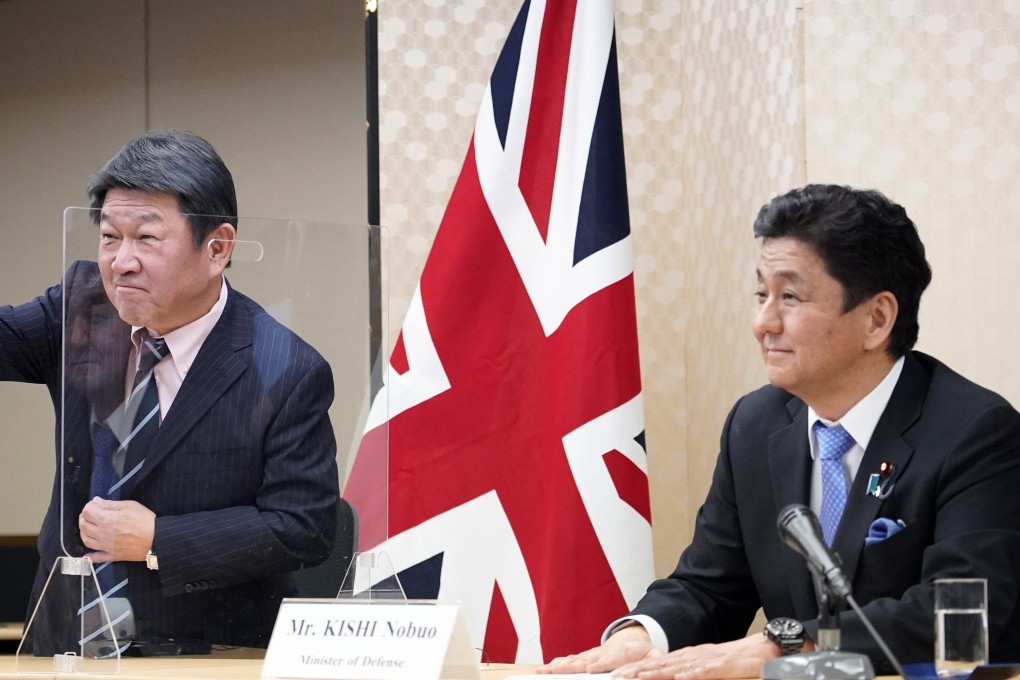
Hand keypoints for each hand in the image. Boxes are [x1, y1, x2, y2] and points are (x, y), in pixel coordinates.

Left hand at [79, 497, 155, 562]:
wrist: (156, 539)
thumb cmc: (144, 520)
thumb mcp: (130, 505)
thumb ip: (111, 504)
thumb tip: (96, 501)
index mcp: (106, 519)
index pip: (87, 511)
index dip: (89, 506)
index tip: (95, 505)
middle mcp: (101, 533)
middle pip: (83, 525)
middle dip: (84, 517)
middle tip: (90, 515)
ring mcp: (105, 546)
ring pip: (86, 540)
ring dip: (84, 533)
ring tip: (89, 528)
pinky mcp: (111, 556)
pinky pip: (96, 558)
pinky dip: (89, 556)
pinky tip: (88, 554)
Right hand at [537, 624, 662, 673]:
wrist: (633, 637)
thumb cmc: (643, 650)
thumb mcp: (653, 654)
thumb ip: (655, 660)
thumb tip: (655, 667)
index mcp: (618, 653)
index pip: (607, 659)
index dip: (599, 664)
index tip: (589, 668)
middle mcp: (601, 653)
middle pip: (583, 661)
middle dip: (568, 667)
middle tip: (553, 671)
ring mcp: (591, 654)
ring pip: (572, 661)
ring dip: (556, 667)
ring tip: (542, 671)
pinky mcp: (585, 656)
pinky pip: (569, 660)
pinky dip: (557, 664)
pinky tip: (545, 669)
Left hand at [611, 632, 781, 679]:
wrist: (765, 650)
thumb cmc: (737, 663)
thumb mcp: (708, 670)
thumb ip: (691, 674)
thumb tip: (674, 678)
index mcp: (689, 658)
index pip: (658, 665)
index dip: (637, 670)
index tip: (617, 675)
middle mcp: (694, 656)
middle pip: (661, 665)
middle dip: (637, 671)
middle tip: (615, 676)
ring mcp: (708, 660)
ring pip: (677, 667)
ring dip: (656, 672)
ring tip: (636, 677)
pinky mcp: (724, 665)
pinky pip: (705, 671)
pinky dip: (691, 674)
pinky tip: (680, 678)